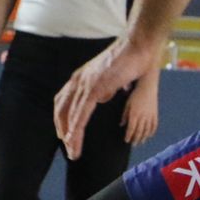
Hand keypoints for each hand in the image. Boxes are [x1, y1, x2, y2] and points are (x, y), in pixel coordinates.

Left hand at [54, 39, 155, 159]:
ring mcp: (85, 83)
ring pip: (70, 114)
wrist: (138, 47)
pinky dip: (76, 126)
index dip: (61, 120)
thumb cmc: (128, 61)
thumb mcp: (110, 78)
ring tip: (73, 152)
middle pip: (60, 109)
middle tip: (68, 148)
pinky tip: (75, 138)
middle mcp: (78, 80)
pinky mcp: (94, 87)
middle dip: (62, 130)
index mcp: (81, 77)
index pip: (63, 101)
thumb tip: (101, 97)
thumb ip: (102, 88)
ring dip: (70, 135)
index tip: (65, 135)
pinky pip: (81, 111)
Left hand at [121, 75, 158, 146]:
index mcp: (134, 114)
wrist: (147, 87)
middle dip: (136, 139)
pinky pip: (154, 125)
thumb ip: (125, 115)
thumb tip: (121, 125)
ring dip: (144, 137)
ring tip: (141, 142)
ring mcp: (150, 115)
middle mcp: (142, 116)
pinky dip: (152, 131)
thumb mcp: (127, 104)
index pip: (131, 128)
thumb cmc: (135, 95)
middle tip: (133, 144)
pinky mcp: (155, 114)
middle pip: (139, 131)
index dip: (129, 136)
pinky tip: (149, 135)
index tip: (126, 140)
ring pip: (147, 130)